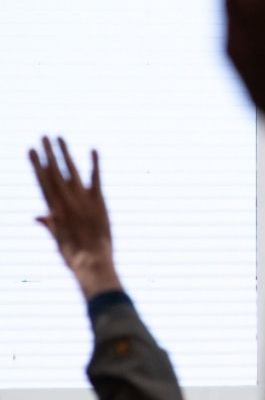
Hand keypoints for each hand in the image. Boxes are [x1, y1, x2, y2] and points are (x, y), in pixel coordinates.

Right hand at [29, 137, 121, 298]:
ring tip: (59, 137)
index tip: (31, 150)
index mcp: (53, 208)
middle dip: (48, 153)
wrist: (92, 263)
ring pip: (71, 170)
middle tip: (43, 136)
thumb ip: (49, 224)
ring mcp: (81, 200)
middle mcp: (65, 201)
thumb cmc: (74, 256)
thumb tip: (37, 216)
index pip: (42, 181)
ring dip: (65, 153)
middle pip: (54, 172)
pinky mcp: (99, 202)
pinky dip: (95, 164)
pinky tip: (94, 149)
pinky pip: (96, 178)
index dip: (36, 165)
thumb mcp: (58, 239)